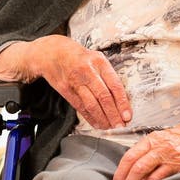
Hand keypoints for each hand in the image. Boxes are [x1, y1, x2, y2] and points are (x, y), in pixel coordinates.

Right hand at [0, 35, 131, 128]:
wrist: (52, 52)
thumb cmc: (79, 57)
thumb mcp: (96, 58)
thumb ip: (108, 75)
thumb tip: (123, 99)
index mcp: (99, 61)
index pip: (114, 85)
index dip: (122, 103)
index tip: (127, 116)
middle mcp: (87, 71)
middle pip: (103, 96)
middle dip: (113, 114)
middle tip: (120, 126)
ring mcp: (75, 81)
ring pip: (91, 104)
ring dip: (102, 119)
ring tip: (110, 127)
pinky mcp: (66, 90)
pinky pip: (80, 107)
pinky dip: (90, 118)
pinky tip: (98, 124)